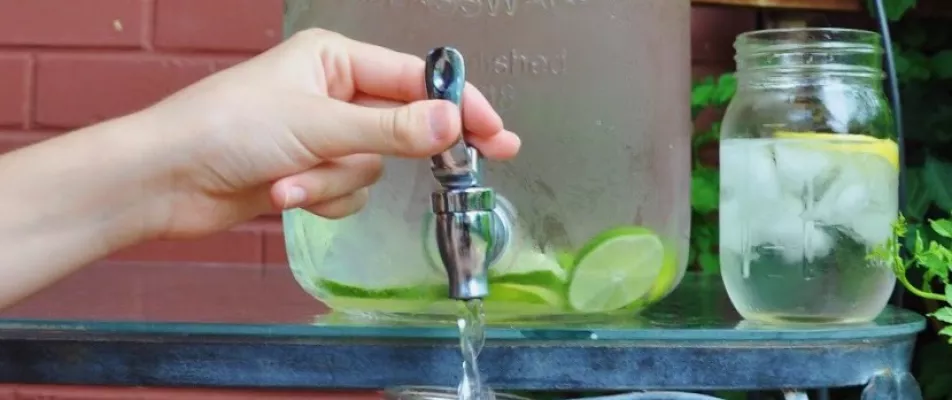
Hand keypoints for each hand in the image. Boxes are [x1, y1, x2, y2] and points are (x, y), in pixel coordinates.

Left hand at [140, 29, 520, 239]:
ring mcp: (322, 137)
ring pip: (370, 168)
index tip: (497, 133)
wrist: (166, 179)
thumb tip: (453, 122)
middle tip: (467, 164)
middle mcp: (334, 93)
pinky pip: (345, 193)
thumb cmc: (228, 129)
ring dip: (333, 182)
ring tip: (290, 179)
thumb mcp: (319, 124)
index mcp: (335, 60)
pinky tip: (281, 194)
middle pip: (400, 127)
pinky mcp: (309, 174)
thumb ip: (391, 128)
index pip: (416, 80)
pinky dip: (318, 199)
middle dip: (393, 151)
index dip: (459, 106)